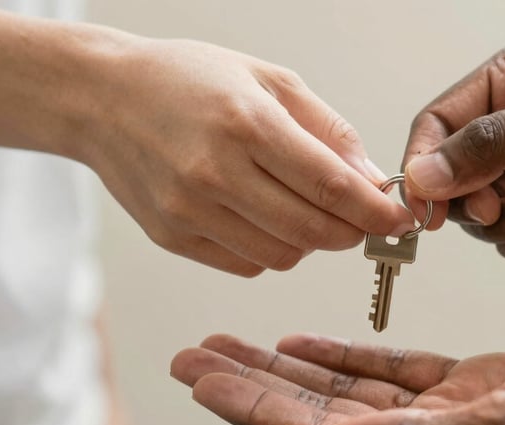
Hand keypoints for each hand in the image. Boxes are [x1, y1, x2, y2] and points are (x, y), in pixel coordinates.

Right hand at [0, 12, 414, 276]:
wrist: (104, 98)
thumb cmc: (190, 80)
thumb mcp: (270, 80)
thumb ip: (328, 131)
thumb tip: (371, 180)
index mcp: (246, 124)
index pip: (330, 186)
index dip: (375, 210)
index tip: (400, 219)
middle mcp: (214, 173)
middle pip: (312, 230)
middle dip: (353, 232)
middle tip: (364, 218)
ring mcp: (189, 211)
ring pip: (283, 255)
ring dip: (311, 241)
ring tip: (306, 208)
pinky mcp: (172, 237)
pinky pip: (247, 264)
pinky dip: (272, 249)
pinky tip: (266, 217)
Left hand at [170, 332, 504, 424]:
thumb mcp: (502, 423)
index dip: (251, 403)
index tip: (202, 373)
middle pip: (316, 413)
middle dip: (251, 380)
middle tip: (199, 352)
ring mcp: (447, 416)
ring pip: (347, 390)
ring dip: (290, 364)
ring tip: (238, 341)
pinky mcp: (474, 387)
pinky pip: (395, 372)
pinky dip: (349, 354)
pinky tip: (309, 341)